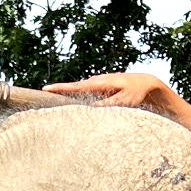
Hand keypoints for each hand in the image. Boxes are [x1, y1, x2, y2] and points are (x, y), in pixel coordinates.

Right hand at [43, 71, 174, 112]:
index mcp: (100, 83)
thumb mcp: (124, 101)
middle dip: (60, 90)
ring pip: (81, 89)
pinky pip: (87, 91)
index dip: (61, 89)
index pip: (76, 87)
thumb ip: (107, 105)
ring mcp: (99, 83)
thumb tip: (89, 109)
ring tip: (54, 96)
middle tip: (43, 92)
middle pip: (75, 87)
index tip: (45, 89)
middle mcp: (97, 81)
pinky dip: (79, 94)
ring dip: (69, 93)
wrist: (147, 83)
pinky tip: (74, 99)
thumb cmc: (137, 93)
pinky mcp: (102, 87)